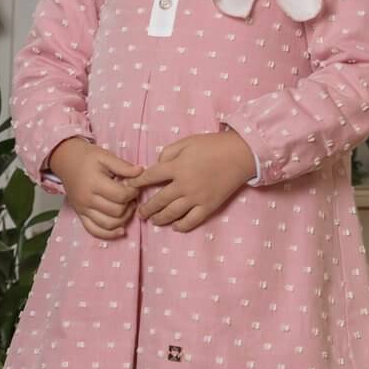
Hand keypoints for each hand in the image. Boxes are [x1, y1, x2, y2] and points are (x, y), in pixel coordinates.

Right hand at [48, 138, 143, 238]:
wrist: (66, 161)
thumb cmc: (87, 158)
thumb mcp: (105, 156)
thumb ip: (123, 166)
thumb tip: (141, 172)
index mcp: (94, 183)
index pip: (121, 196)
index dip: (133, 192)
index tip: (134, 186)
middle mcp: (87, 199)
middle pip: (117, 211)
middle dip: (129, 205)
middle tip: (131, 196)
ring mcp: (83, 210)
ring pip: (109, 224)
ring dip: (124, 219)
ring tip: (127, 207)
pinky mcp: (80, 215)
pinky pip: (95, 231)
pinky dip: (109, 234)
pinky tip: (121, 230)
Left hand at [130, 128, 256, 231]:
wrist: (239, 155)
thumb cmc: (213, 145)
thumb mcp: (187, 141)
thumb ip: (168, 152)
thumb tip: (158, 164)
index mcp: (176, 167)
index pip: (150, 177)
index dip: (137, 183)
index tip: (129, 187)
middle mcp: (183, 185)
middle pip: (158, 200)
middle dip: (146, 208)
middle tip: (139, 213)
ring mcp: (196, 198)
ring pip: (172, 213)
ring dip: (159, 219)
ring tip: (153, 221)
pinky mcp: (208, 206)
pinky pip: (191, 221)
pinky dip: (181, 226)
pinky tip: (175, 226)